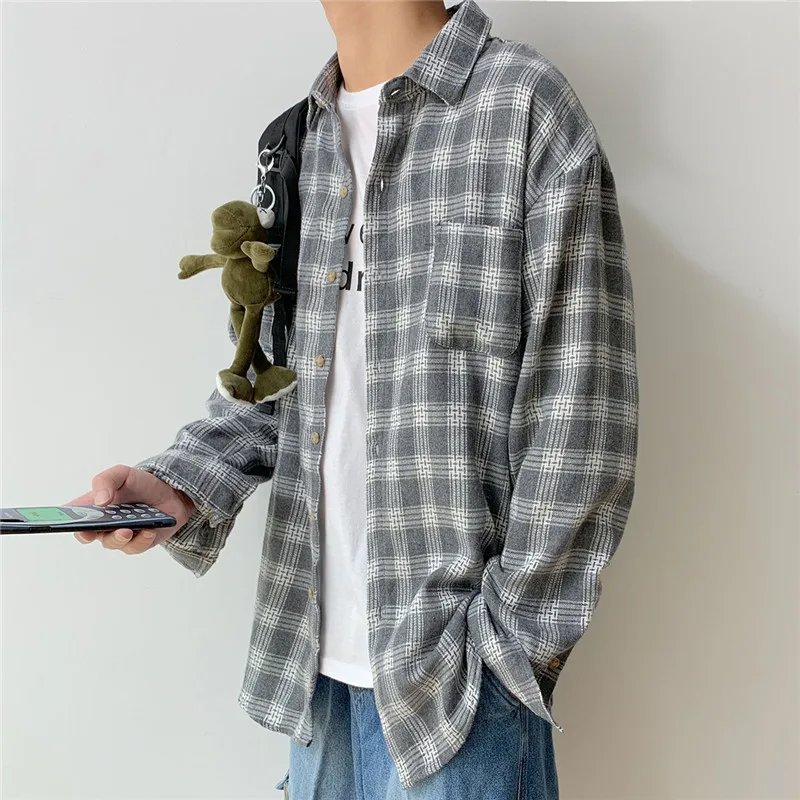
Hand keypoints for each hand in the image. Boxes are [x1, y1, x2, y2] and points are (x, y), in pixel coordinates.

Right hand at [65, 465, 195, 554]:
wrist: (171, 492)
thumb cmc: (140, 484)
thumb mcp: (122, 474)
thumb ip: (105, 481)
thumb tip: (99, 501)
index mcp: (92, 507)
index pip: (70, 518)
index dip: (62, 522)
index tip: (60, 522)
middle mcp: (102, 524)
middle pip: (87, 535)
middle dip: (89, 534)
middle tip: (92, 531)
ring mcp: (120, 535)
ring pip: (112, 543)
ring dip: (118, 538)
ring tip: (127, 530)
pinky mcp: (139, 543)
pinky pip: (136, 547)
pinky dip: (142, 539)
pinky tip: (148, 530)